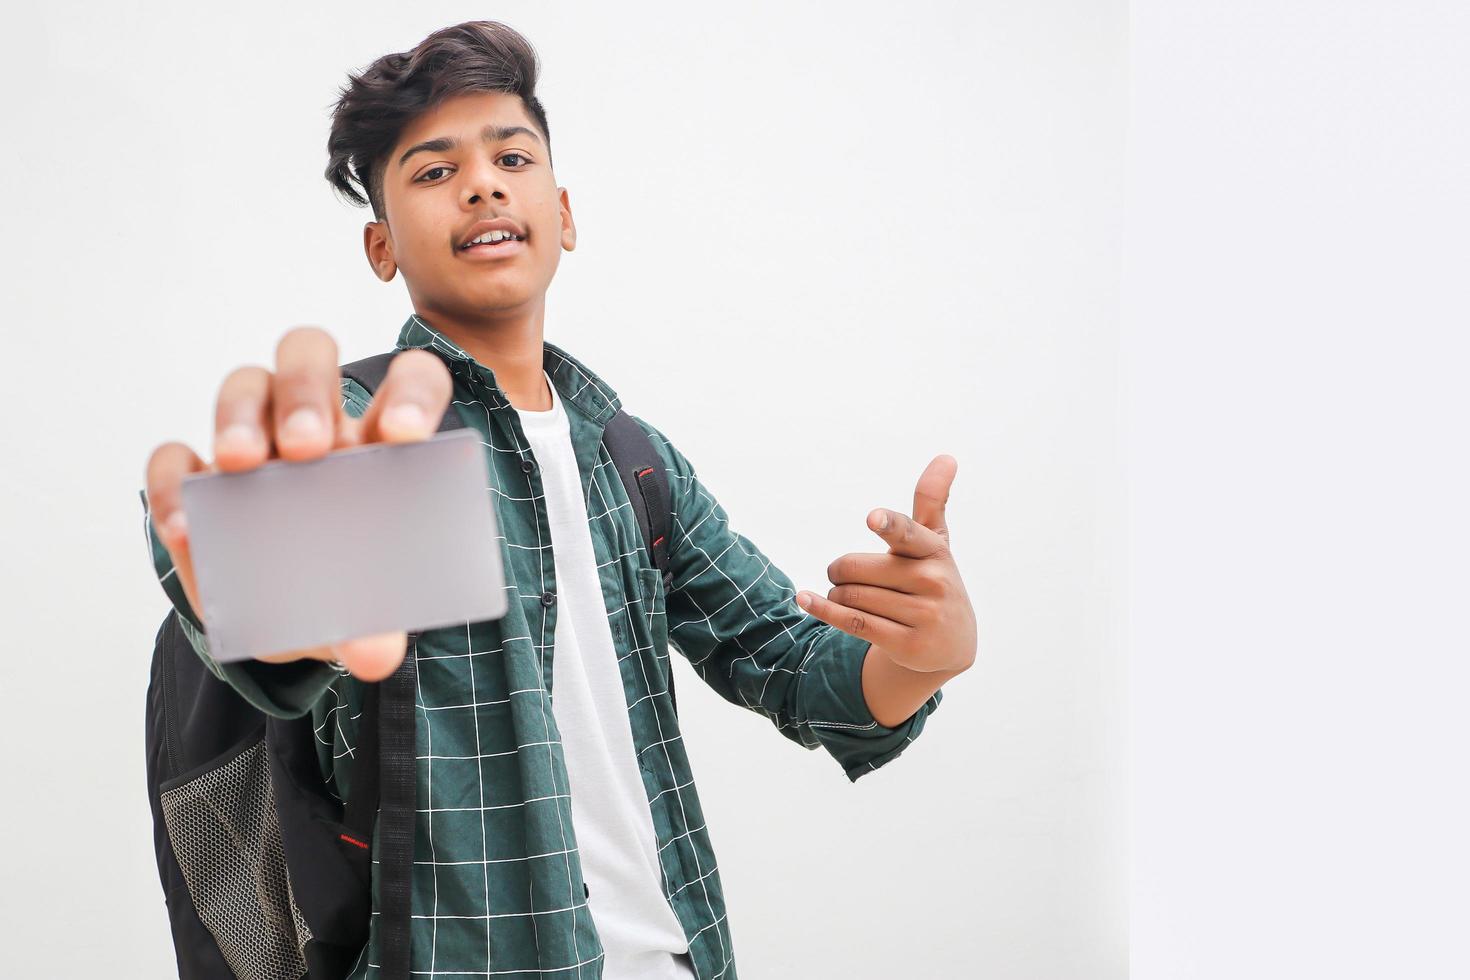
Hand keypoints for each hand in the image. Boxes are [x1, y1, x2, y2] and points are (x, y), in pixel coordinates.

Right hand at [144, 326, 452, 681]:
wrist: (293, 616)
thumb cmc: (347, 589)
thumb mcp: (365, 611)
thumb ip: (376, 624)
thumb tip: (375, 653)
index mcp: (382, 442)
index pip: (410, 383)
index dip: (412, 395)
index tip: (407, 437)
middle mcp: (320, 425)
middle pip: (309, 358)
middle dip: (306, 392)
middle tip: (309, 447)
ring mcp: (255, 441)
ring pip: (244, 386)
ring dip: (240, 419)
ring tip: (244, 465)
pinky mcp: (197, 478)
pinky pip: (175, 457)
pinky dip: (174, 485)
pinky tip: (184, 527)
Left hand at [795, 455, 976, 673]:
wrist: (954, 644)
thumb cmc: (934, 581)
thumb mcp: (935, 543)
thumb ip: (932, 501)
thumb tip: (946, 456)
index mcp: (935, 552)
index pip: (907, 534)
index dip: (888, 524)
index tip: (873, 518)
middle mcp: (932, 582)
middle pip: (857, 568)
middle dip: (840, 571)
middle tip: (844, 575)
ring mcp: (923, 615)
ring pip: (852, 596)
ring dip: (837, 595)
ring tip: (850, 597)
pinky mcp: (908, 644)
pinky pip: (854, 623)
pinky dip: (825, 610)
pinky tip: (805, 599)